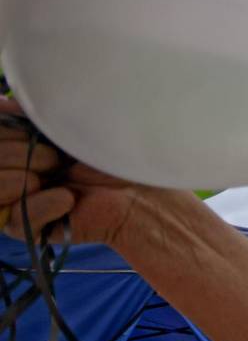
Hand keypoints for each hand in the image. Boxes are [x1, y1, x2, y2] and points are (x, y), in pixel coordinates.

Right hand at [0, 97, 151, 245]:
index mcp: (14, 141)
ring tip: (63, 176)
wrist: (141, 186)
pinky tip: (68, 198)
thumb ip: (29, 113)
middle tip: (56, 158)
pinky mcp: (29, 227)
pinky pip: (14, 219)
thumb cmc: (109, 148)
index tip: (32, 130)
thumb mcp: (67, 121)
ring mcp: (15, 199)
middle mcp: (9, 169)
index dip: (4, 131)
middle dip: (18, 152)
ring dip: (25, 177)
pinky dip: (42, 204)